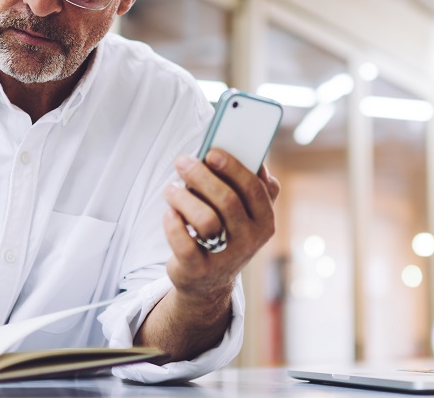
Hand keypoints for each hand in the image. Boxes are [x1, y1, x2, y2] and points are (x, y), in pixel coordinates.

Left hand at [162, 149, 280, 300]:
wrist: (209, 281)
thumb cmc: (226, 233)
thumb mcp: (246, 214)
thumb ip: (256, 187)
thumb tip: (255, 159)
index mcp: (265, 221)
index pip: (253, 188)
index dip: (232, 168)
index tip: (211, 152)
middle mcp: (250, 241)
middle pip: (227, 201)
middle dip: (202, 176)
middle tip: (182, 161)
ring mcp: (225, 258)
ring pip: (205, 220)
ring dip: (184, 198)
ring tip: (170, 188)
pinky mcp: (199, 271)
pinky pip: (184, 244)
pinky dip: (173, 225)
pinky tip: (169, 213)